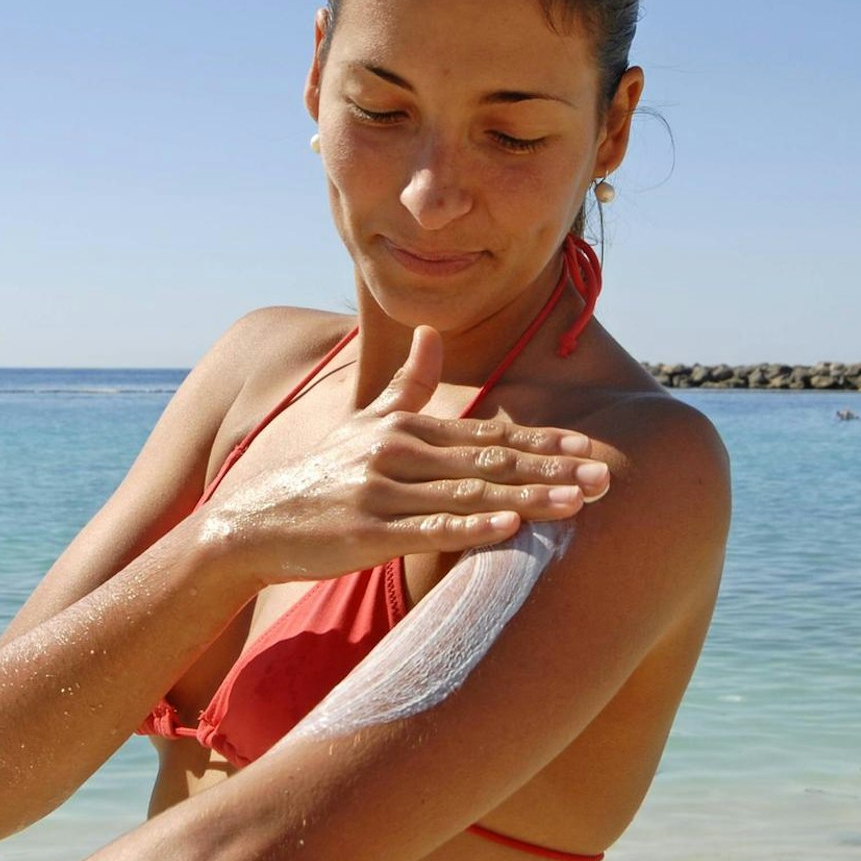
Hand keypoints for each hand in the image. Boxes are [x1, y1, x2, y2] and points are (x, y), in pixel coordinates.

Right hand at [204, 325, 609, 584]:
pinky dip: (471, 527)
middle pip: (492, 459)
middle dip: (553, 468)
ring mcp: (384, 491)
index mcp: (407, 427)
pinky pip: (429, 529)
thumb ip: (407, 383)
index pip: (491, 433)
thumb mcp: (363, 422)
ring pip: (471, 492)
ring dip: (530, 497)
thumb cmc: (320, 476)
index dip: (545, 441)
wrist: (252, 523)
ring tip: (579, 502)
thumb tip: (429, 329)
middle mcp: (400, 452)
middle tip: (608, 476)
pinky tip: (510, 528)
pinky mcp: (367, 531)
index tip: (592, 447)